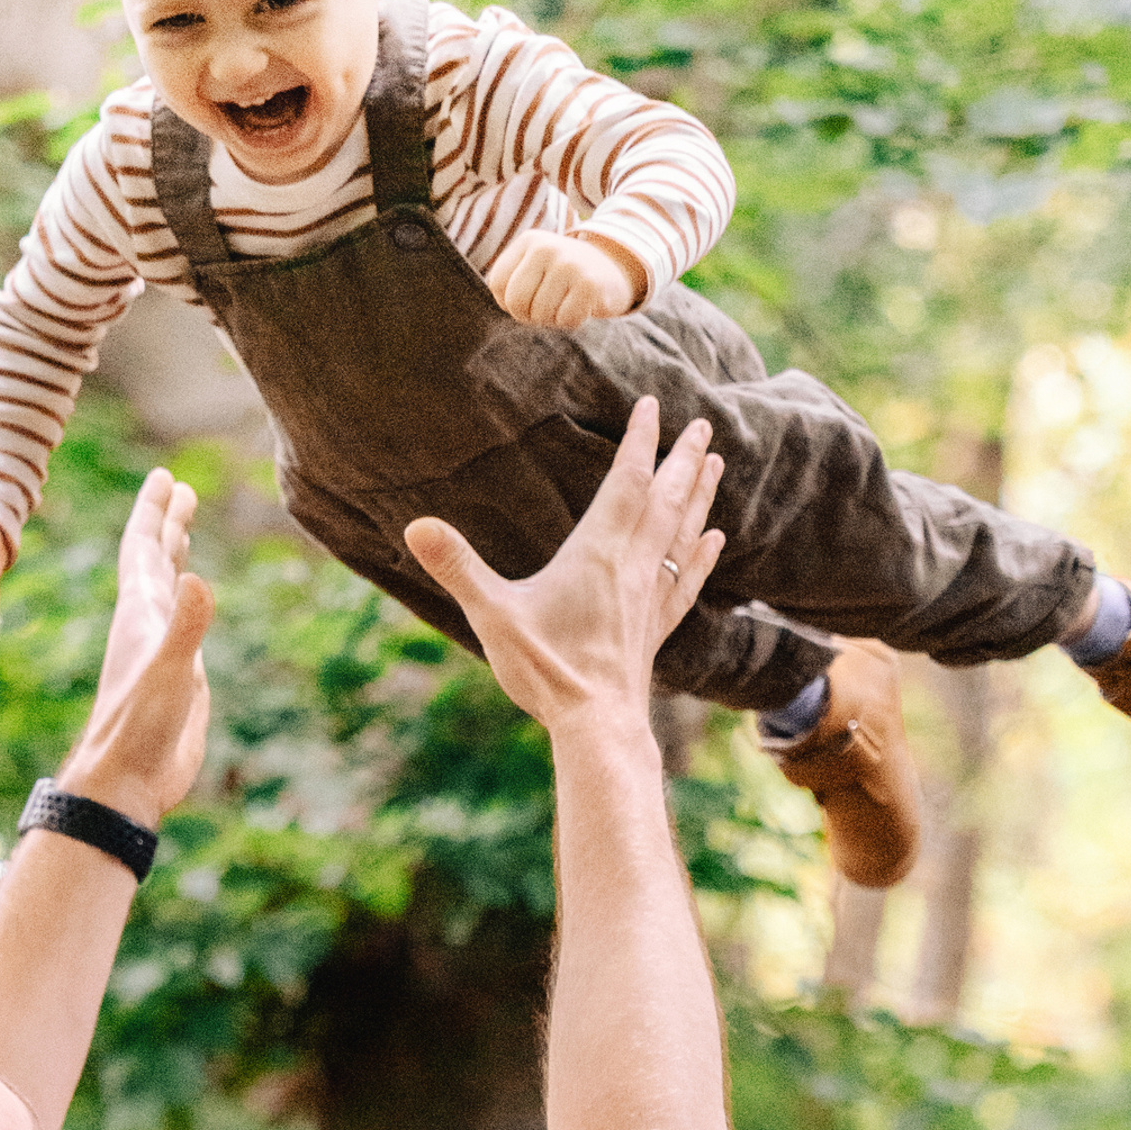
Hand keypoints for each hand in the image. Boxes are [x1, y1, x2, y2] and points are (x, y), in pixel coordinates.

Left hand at [57, 468, 214, 827]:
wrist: (127, 779)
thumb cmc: (139, 727)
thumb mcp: (168, 672)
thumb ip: (185, 627)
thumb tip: (198, 578)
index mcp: (139, 613)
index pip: (143, 548)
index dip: (154, 511)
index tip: (166, 477)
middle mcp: (146, 623)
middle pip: (153, 559)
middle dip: (166, 522)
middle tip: (179, 489)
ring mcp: (159, 647)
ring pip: (165, 587)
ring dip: (174, 554)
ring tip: (183, 528)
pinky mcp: (176, 672)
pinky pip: (180, 620)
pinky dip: (186, 597)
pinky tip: (191, 595)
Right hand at [403, 398, 722, 732]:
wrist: (596, 725)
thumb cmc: (546, 669)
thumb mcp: (492, 614)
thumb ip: (457, 567)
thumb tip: (415, 525)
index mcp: (598, 552)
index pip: (627, 481)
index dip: (640, 440)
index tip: (652, 404)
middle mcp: (634, 567)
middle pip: (667, 500)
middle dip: (683, 459)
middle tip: (704, 424)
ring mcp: (650, 598)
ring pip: (685, 534)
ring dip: (700, 496)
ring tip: (714, 464)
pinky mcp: (656, 628)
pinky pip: (688, 580)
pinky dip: (703, 554)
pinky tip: (715, 539)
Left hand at [487, 229, 646, 330]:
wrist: (616, 267)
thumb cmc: (566, 276)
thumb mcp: (535, 267)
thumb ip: (509, 282)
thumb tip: (506, 304)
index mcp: (528, 241)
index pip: (497, 283)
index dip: (509, 301)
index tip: (530, 296)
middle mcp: (546, 248)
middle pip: (516, 302)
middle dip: (529, 314)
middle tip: (548, 306)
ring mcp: (569, 265)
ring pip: (541, 314)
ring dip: (553, 318)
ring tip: (567, 302)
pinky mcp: (589, 285)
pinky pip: (566, 320)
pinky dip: (573, 321)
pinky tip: (582, 306)